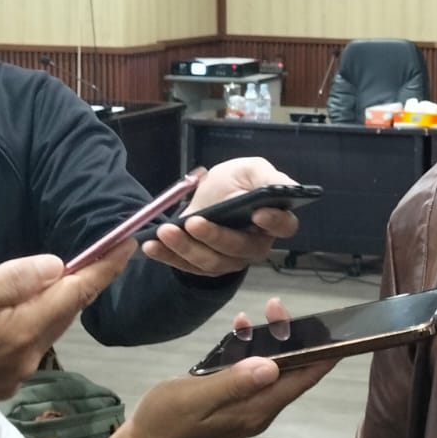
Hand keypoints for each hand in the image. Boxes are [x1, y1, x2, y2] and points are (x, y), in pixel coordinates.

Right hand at [0, 245, 133, 422]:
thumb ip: (9, 281)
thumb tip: (58, 268)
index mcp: (20, 335)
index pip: (76, 295)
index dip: (104, 269)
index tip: (128, 244)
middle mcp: (23, 362)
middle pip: (63, 315)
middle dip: (81, 284)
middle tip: (97, 252)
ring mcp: (5, 380)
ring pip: (41, 331)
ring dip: (51, 304)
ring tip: (53, 275)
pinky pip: (20, 347)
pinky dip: (27, 324)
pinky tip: (13, 310)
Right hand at [120, 331, 336, 437]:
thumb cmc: (166, 420)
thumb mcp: (196, 397)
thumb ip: (233, 382)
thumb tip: (272, 367)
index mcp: (256, 409)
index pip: (302, 381)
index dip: (324, 357)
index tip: (340, 333)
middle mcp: (259, 409)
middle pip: (290, 371)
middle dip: (292, 337)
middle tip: (276, 306)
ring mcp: (246, 405)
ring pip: (272, 368)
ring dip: (271, 340)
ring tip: (262, 310)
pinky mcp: (233, 400)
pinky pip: (252, 371)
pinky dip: (250, 349)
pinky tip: (238, 328)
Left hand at [141, 158, 302, 277]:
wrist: (207, 195)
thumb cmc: (234, 181)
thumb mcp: (250, 170)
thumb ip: (269, 178)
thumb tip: (283, 188)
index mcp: (274, 220)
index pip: (284, 226)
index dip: (274, 222)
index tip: (257, 213)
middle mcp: (256, 245)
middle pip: (241, 248)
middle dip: (214, 237)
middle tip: (192, 222)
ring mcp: (231, 260)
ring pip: (213, 262)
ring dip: (186, 248)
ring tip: (164, 232)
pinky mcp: (206, 267)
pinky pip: (188, 267)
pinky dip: (168, 257)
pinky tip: (151, 246)